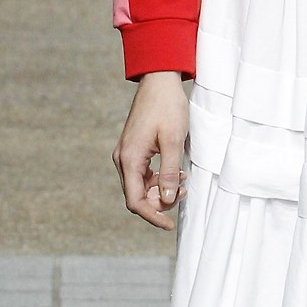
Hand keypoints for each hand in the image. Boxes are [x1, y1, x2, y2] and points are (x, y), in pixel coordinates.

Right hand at [113, 71, 189, 230]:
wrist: (159, 82)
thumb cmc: (168, 108)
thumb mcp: (174, 141)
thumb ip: (169, 172)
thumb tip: (165, 198)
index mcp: (129, 159)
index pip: (135, 201)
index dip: (152, 216)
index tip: (169, 225)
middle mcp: (122, 159)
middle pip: (137, 196)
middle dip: (159, 202)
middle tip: (183, 192)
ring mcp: (126, 154)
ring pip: (140, 186)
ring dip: (160, 190)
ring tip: (183, 182)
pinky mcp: (133, 149)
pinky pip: (142, 174)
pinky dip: (158, 179)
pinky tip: (176, 173)